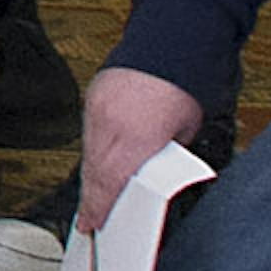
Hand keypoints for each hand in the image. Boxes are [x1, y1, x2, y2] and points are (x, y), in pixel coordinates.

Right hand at [75, 65, 206, 229]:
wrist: (168, 46)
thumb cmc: (182, 88)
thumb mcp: (181, 133)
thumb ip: (161, 158)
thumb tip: (149, 176)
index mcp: (136, 136)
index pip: (112, 181)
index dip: (99, 207)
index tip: (91, 223)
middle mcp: (110, 124)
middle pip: (94, 171)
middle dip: (91, 197)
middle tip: (88, 219)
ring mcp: (97, 109)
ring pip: (88, 153)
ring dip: (91, 176)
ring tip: (92, 195)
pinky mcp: (92, 98)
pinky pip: (88, 133)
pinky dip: (92, 151)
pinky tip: (96, 163)